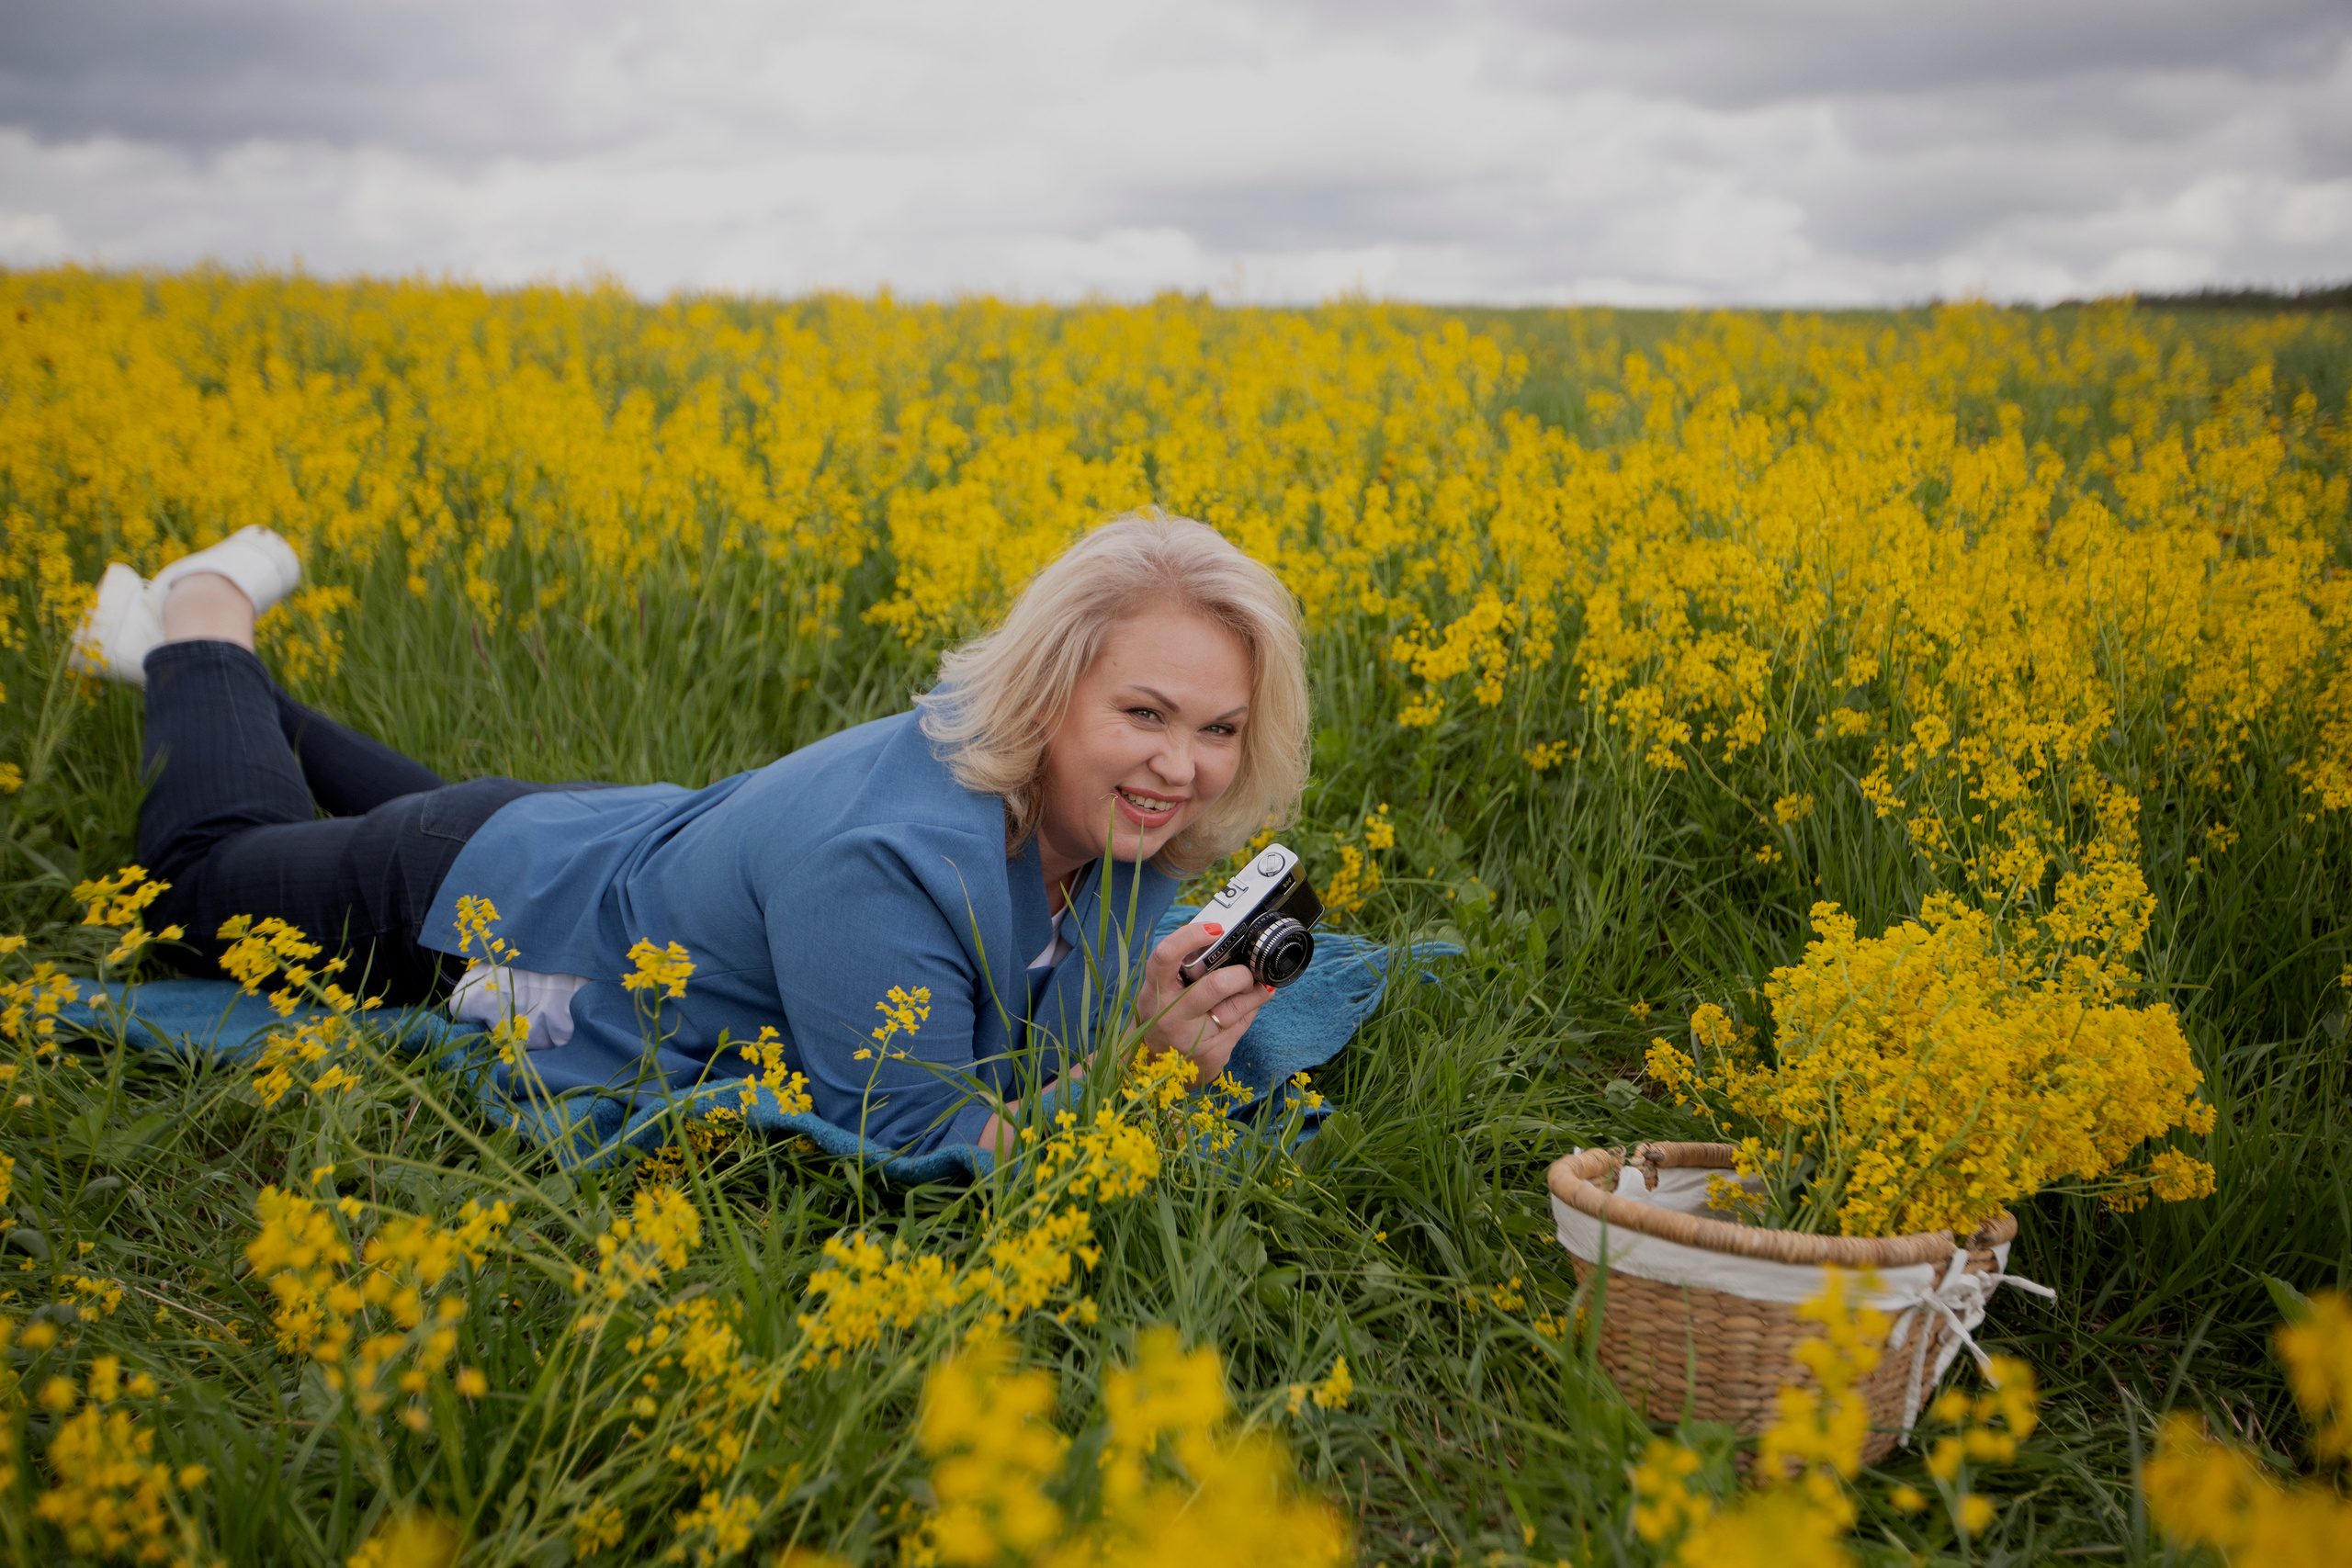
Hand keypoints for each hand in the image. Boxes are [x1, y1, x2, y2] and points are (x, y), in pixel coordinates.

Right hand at [1132, 923, 1273, 1087]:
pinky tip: (1247, 1008)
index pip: (1166, 955)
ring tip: (1257, 985)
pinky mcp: (1212, 1054)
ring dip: (1254, 992)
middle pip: (1216, 985)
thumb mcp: (1163, 991)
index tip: (1215, 929)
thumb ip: (1183, 968)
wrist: (1156, 1067)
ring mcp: (1191, 1038)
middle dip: (1241, 974)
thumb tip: (1223, 942)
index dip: (1191, 937)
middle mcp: (1169, 1015)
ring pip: (1238, 1006)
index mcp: (1155, 991)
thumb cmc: (1165, 1016)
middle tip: (1246, 970)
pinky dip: (1250, 1011)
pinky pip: (1242, 1024)